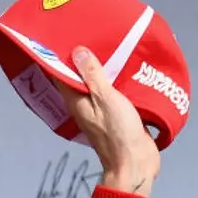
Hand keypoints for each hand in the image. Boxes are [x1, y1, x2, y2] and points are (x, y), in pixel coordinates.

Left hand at [54, 47, 159, 197]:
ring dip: (104, 69)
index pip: (61, 75)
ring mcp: (101, 111)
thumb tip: (77, 51)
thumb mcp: (105, 98)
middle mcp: (85, 105)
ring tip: (110, 44)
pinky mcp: (118, 114)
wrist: (136, 163)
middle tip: (91, 34)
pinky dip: (118, 81)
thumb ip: (93, 75)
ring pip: (99, 84)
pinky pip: (115, 93)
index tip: (65, 36)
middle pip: (81, 78)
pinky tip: (127, 67)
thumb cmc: (118, 133)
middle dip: (84, 59)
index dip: (61, 56)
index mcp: (76, 101)